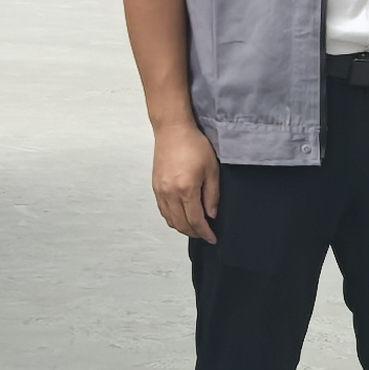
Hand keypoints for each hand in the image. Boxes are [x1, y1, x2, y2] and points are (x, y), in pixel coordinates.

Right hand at [149, 121, 220, 241]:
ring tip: (195, 228)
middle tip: (205, 235)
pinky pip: (163, 211)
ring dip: (182, 228)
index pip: (196, 220)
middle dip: (194, 233)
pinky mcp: (155, 187)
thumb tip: (212, 214)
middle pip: (181, 224)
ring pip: (170, 220)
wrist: (172, 130)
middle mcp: (170, 193)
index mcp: (186, 189)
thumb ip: (212, 195)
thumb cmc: (193, 144)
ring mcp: (160, 191)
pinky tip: (181, 217)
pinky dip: (172, 219)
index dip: (205, 232)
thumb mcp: (211, 169)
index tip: (213, 238)